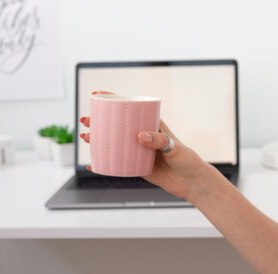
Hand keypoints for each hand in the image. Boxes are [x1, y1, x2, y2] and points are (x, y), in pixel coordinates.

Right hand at [79, 92, 209, 201]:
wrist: (192, 183)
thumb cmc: (187, 160)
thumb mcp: (174, 147)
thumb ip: (159, 140)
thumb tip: (139, 135)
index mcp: (153, 124)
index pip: (131, 108)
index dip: (114, 100)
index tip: (97, 95)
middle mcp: (144, 136)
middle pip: (118, 125)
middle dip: (99, 120)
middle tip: (86, 120)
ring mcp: (138, 151)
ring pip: (114, 142)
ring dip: (98, 139)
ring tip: (85, 136)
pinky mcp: (137, 167)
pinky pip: (117, 164)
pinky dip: (104, 163)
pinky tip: (92, 164)